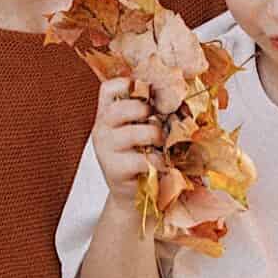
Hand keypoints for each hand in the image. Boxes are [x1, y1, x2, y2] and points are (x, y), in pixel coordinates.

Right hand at [90, 78, 160, 193]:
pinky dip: (159, 161)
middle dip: (146, 111)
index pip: (109, 89)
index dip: (129, 86)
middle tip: (156, 121)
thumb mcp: (140, 127)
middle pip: (121, 108)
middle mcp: (102, 129)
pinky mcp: (115, 169)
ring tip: (161, 145)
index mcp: (107, 113)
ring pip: (137, 133)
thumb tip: (174, 91)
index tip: (146, 94)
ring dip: (156, 137)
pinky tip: (161, 163)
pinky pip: (144, 160)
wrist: (134, 191)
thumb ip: (147, 110)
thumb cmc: (142, 154)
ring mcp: (106, 149)